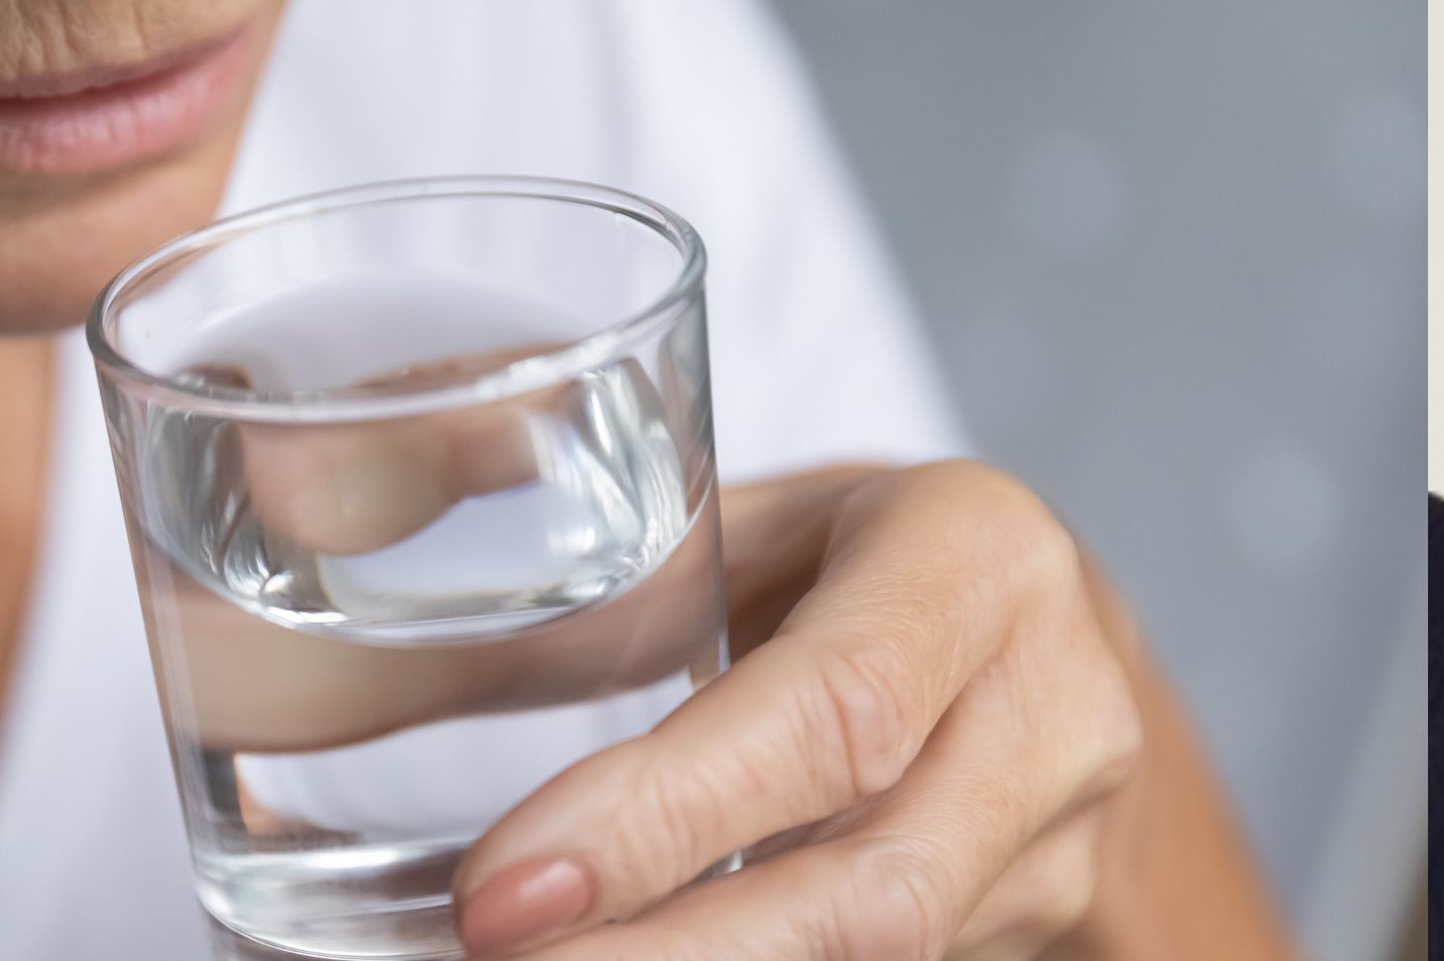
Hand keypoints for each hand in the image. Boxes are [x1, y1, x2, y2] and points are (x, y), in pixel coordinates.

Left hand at [450, 461, 1147, 959]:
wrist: (1064, 649)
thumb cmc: (875, 559)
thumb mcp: (768, 526)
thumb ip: (624, 587)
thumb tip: (379, 621)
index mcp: (976, 561)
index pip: (830, 710)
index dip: (663, 817)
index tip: (505, 887)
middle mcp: (1051, 711)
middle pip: (867, 888)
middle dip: (664, 954)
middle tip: (492, 959)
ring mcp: (1059, 847)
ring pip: (876, 959)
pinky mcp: (1037, 931)